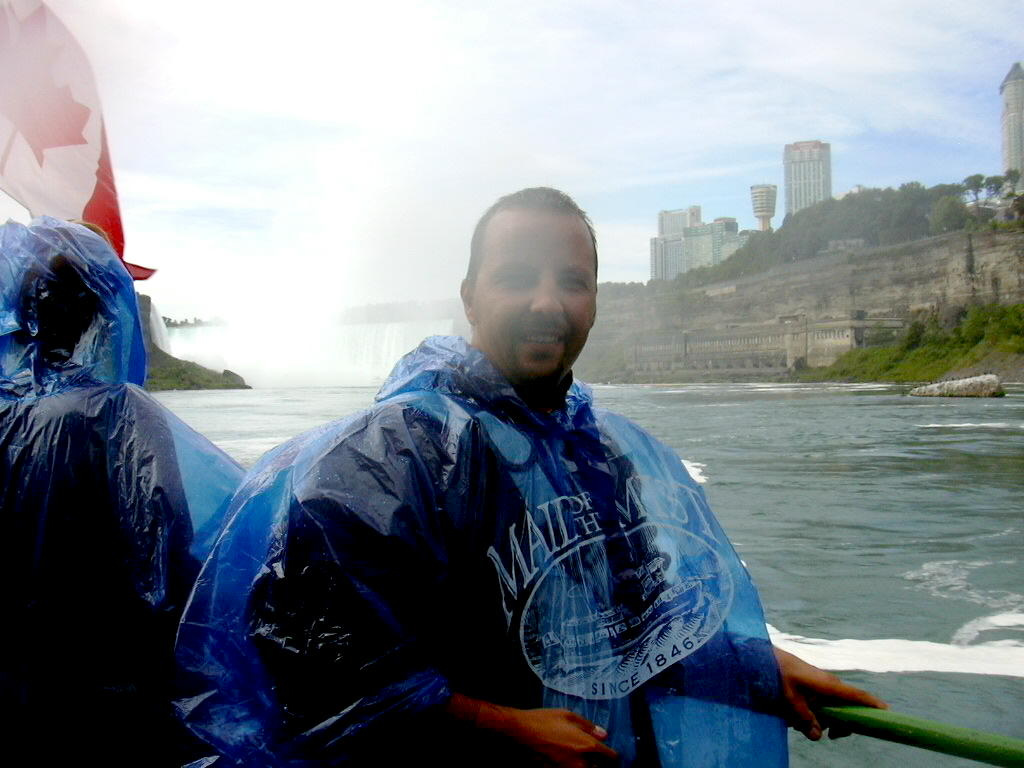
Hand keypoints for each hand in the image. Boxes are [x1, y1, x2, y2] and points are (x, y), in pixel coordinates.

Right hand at [490, 707, 617, 767]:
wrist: (520, 731)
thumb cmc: (543, 720)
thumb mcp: (568, 715)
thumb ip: (588, 726)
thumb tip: (604, 734)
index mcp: (586, 745)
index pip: (609, 756)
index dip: (612, 754)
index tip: (611, 752)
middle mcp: (579, 761)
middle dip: (600, 764)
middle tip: (596, 756)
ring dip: (586, 765)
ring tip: (580, 756)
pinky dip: (571, 766)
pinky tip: (566, 757)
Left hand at [773, 646, 887, 740]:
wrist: (767, 658)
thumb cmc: (780, 674)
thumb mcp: (789, 699)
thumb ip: (803, 718)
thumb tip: (817, 736)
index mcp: (829, 685)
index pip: (856, 695)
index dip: (872, 703)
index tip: (888, 711)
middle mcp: (830, 684)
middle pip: (848, 709)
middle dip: (842, 724)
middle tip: (832, 735)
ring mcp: (824, 685)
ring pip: (834, 709)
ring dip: (824, 720)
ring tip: (801, 722)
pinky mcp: (816, 686)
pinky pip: (823, 703)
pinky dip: (816, 713)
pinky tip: (796, 717)